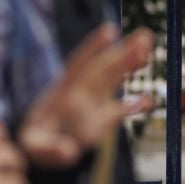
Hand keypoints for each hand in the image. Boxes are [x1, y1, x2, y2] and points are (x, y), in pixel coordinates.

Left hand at [18, 26, 156, 167]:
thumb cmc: (34, 144)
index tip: (110, 31)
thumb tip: (69, 152)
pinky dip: (134, 106)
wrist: (40, 151)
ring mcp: (92, 105)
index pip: (79, 64)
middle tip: (144, 37)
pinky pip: (120, 110)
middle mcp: (80, 93)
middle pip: (104, 69)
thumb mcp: (35, 148)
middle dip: (123, 53)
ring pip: (114, 81)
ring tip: (147, 51)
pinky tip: (149, 100)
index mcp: (62, 92)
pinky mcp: (101, 121)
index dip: (94, 48)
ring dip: (130, 67)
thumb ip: (49, 149)